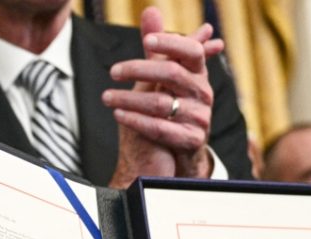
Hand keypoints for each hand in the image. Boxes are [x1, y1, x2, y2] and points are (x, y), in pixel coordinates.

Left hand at [103, 11, 221, 186]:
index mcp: (198, 73)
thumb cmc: (169, 107)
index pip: (191, 51)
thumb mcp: (163, 76)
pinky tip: (118, 115)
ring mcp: (200, 118)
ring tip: (106, 97)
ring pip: (161, 104)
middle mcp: (203, 93)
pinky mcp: (191, 140)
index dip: (171, 43)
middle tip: (113, 71)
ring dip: (129, 99)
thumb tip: (150, 10)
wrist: (177, 153)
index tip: (147, 41)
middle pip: (172, 74)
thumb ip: (156, 47)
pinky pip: (160, 129)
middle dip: (139, 70)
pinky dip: (136, 121)